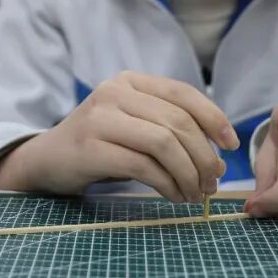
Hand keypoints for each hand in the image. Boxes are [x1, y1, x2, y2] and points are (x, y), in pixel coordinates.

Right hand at [0, 71, 240, 202]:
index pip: (182, 93)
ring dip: (188, 174)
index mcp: (129, 81)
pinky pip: (143, 166)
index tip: (230, 146)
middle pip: (177, 122)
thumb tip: (218, 158)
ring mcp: (99, 119)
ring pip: (163, 143)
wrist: (46, 160)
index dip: (213, 119)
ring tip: (195, 194)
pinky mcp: (90, 149)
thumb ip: (169, 129)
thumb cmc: (99, 145)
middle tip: (212, 183)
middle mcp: (113, 93)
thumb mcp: (133, 125)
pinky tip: (174, 196)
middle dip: (203, 156)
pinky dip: (167, 185)